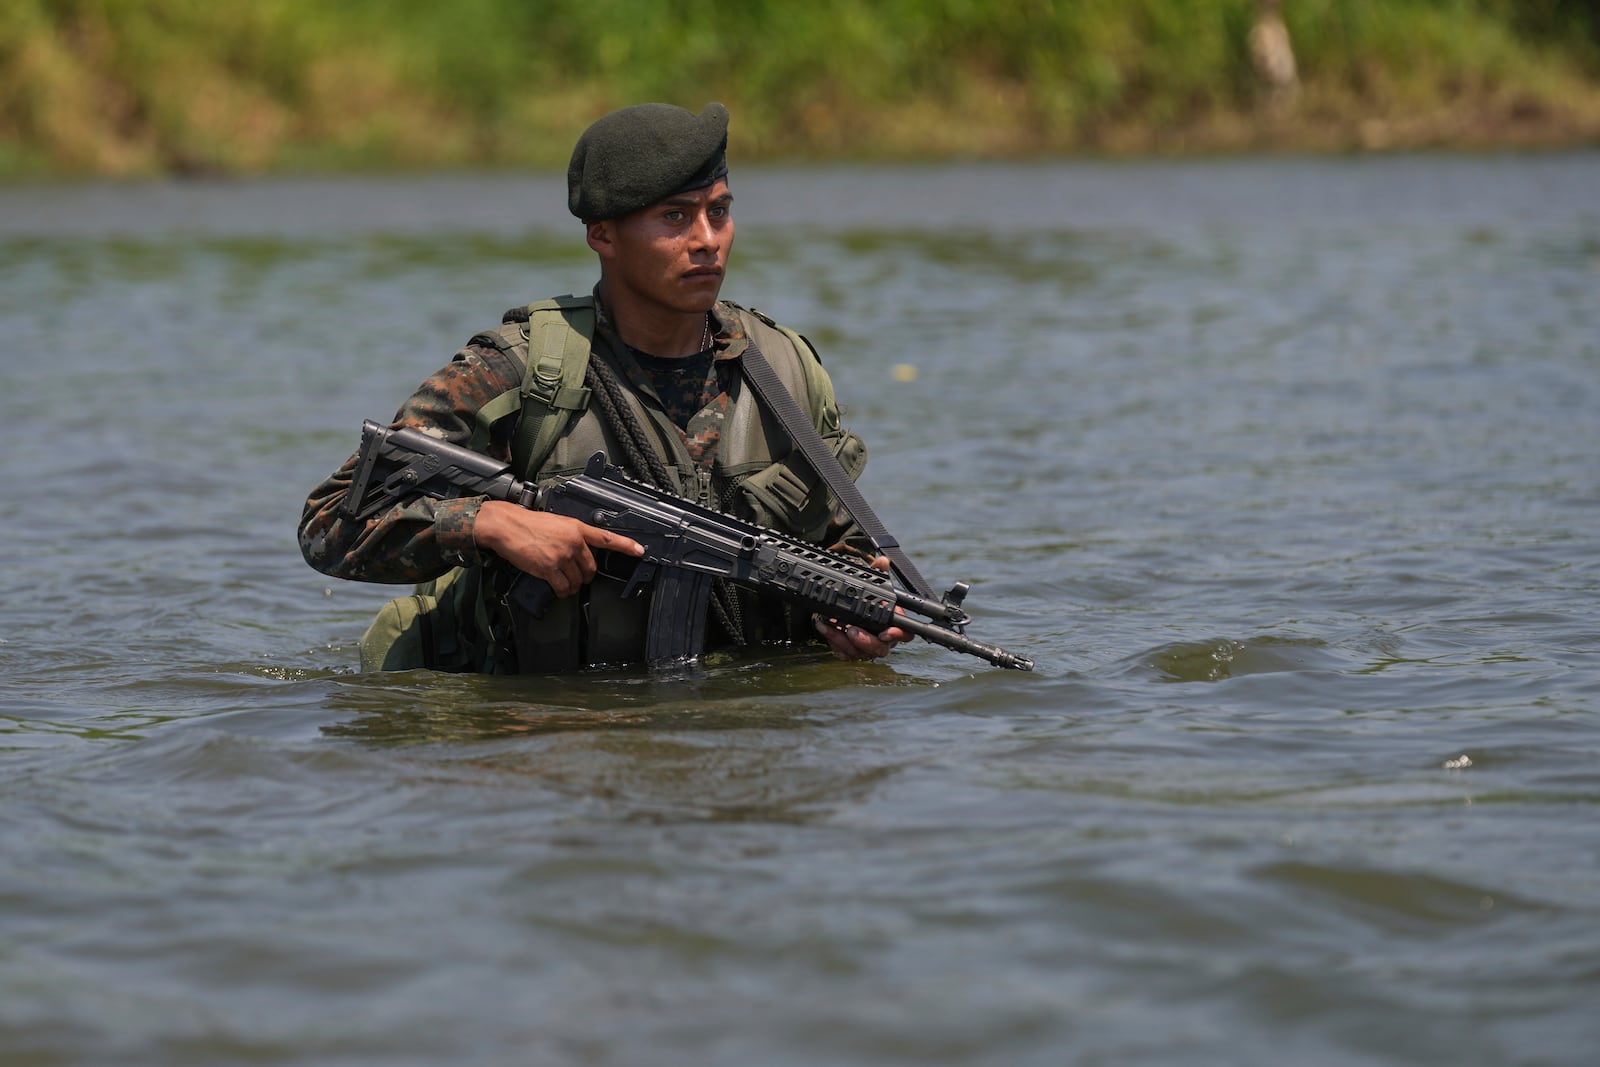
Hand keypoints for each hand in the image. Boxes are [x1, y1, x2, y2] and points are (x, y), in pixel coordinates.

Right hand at [472, 500, 643, 596]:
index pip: (606, 538)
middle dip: (585, 576)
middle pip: (590, 568)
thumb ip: (572, 535)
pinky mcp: (549, 568)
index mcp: (576, 528)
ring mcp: (561, 556)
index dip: (625, 545)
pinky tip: (558, 588)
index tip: (640, 550)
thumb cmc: (528, 524)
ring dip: (572, 585)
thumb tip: (580, 551)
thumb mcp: (557, 523)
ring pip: (577, 580)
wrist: (507, 526)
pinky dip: (562, 591)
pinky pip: (563, 587)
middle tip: (576, 575)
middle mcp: (573, 542)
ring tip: (562, 581)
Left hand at [813, 556, 911, 660]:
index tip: (885, 633)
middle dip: (865, 641)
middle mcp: (882, 639)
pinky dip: (834, 642)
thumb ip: (878, 573)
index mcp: (893, 624)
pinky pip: (845, 653)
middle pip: (880, 648)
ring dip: (843, 640)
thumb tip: (882, 561)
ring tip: (831, 627)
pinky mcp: (852, 651)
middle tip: (851, 630)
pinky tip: (826, 630)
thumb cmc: (869, 600)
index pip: (905, 633)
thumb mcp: (873, 584)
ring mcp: (867, 648)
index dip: (897, 635)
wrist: (854, 609)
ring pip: (859, 652)